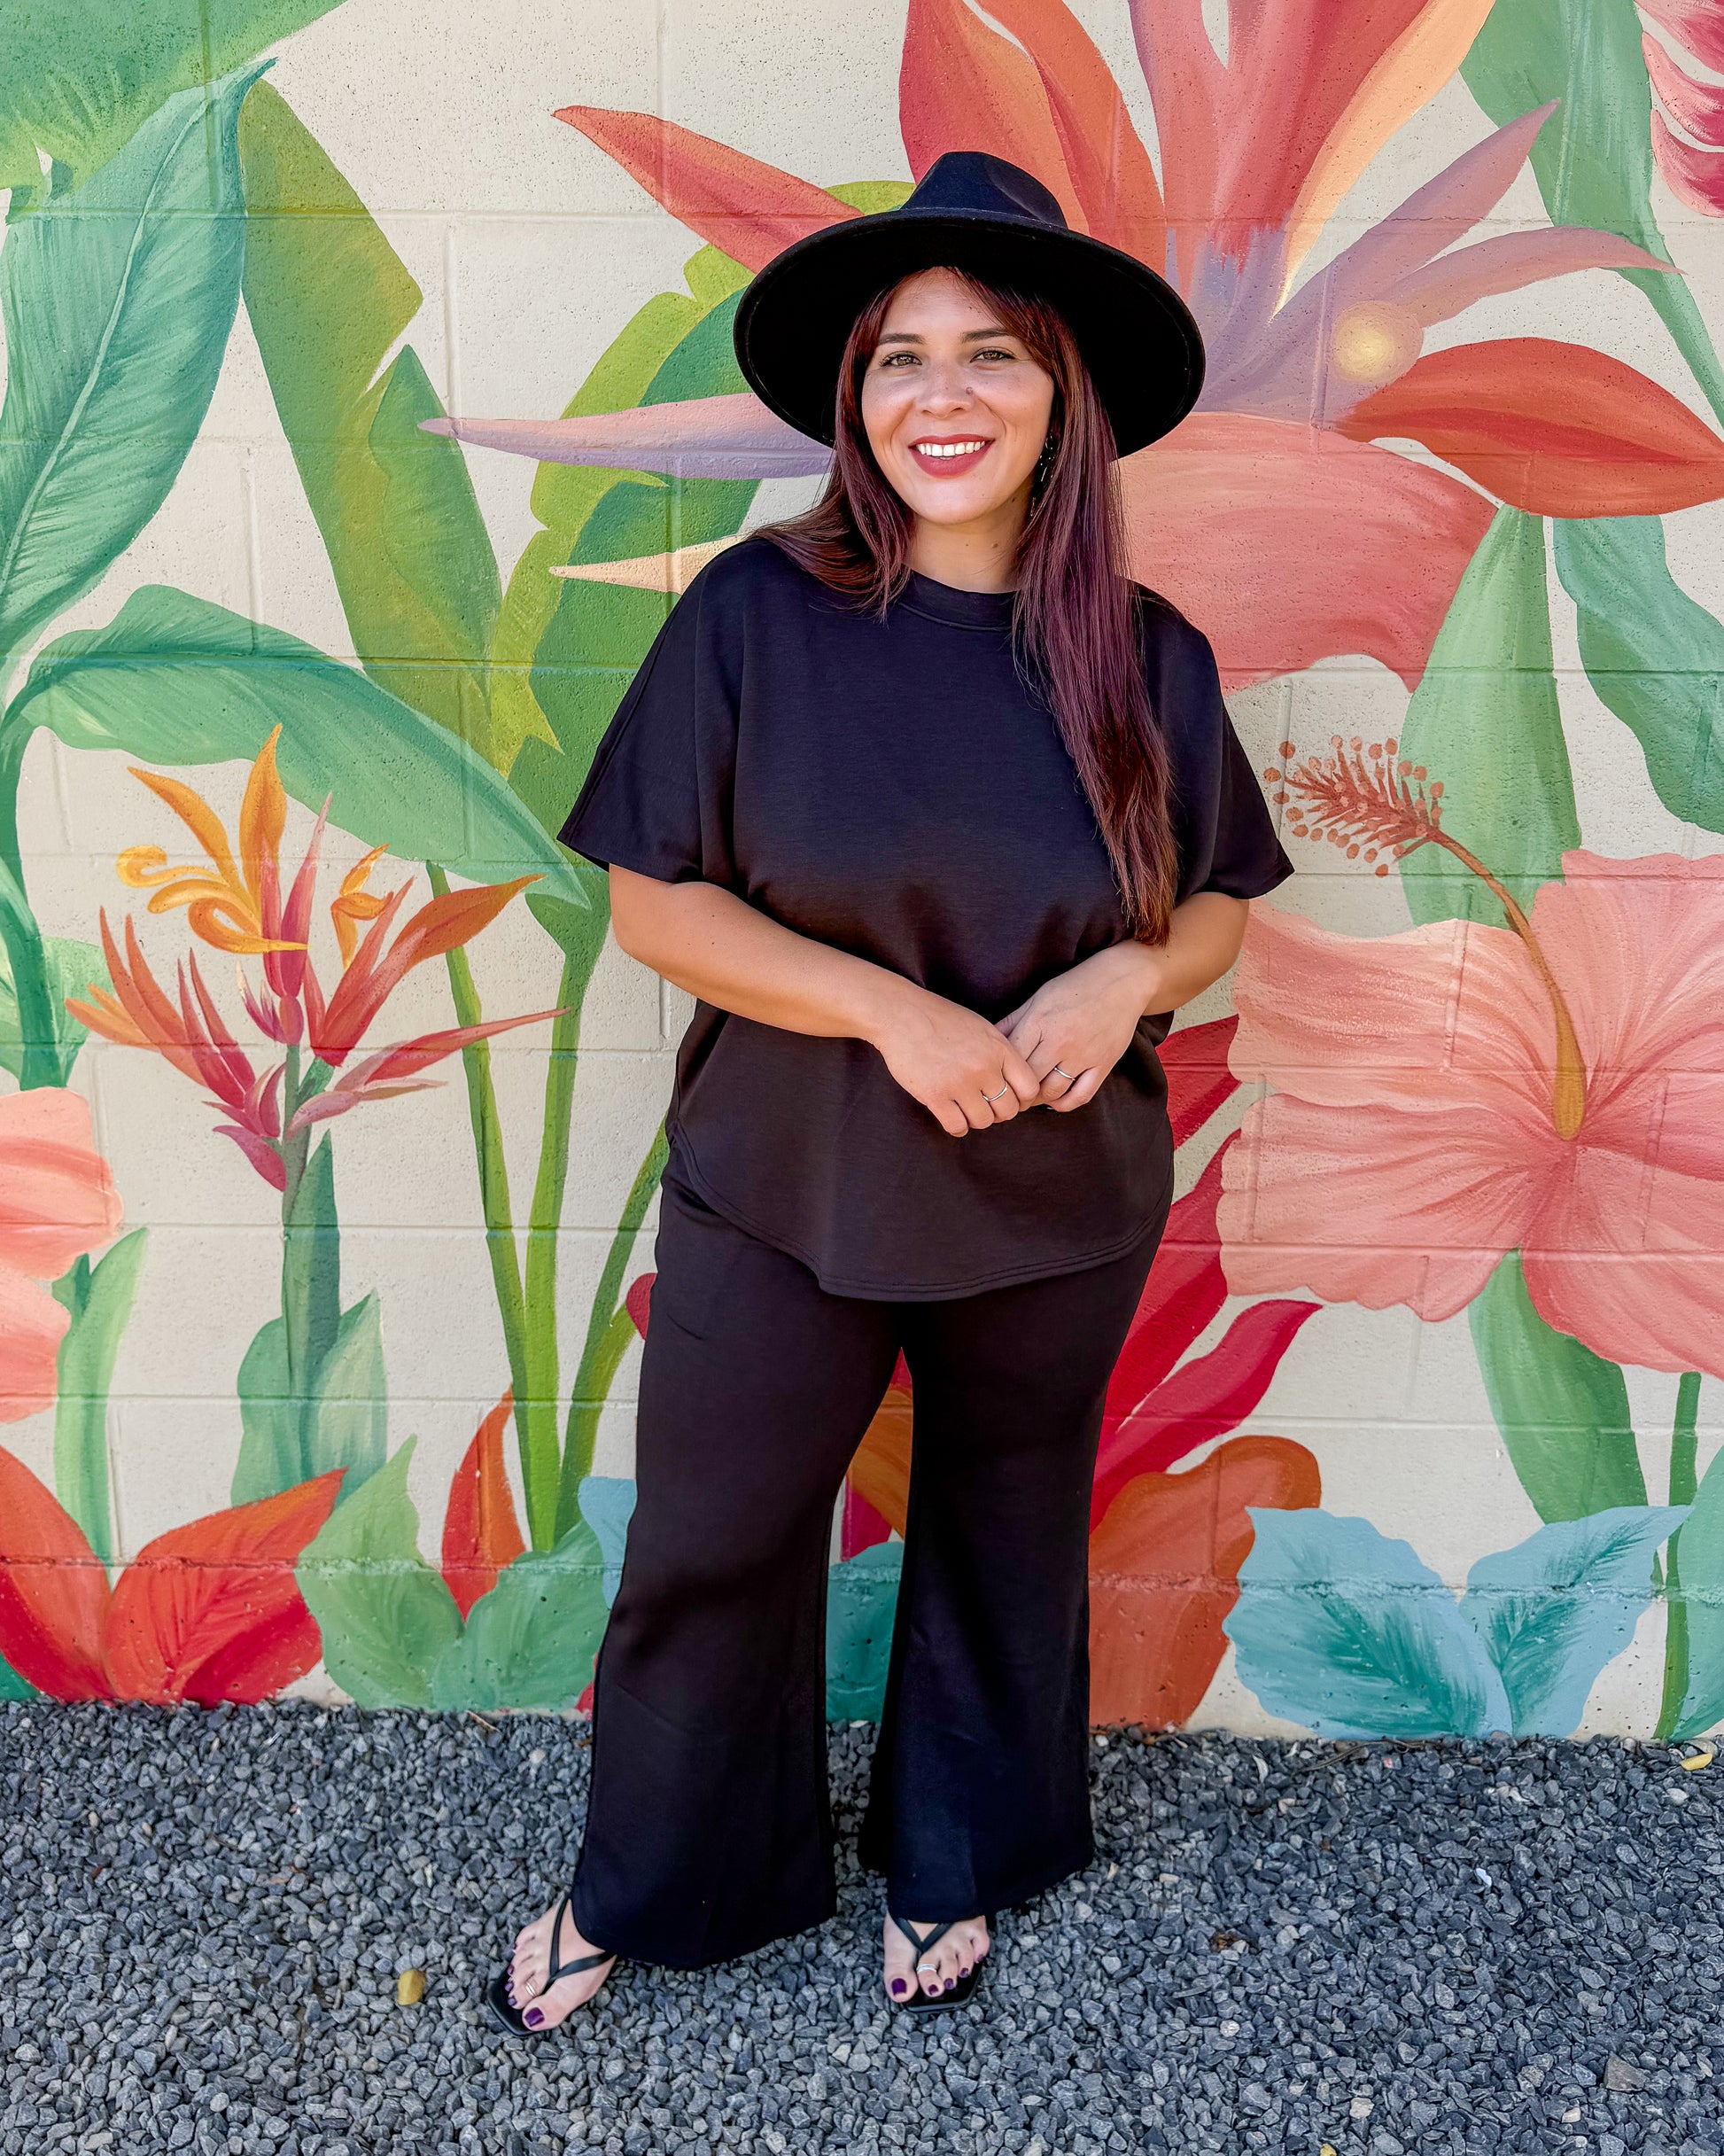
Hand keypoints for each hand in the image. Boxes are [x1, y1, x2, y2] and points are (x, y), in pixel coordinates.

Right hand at [869, 984, 1041, 1136]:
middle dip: (998, 1112)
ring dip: (975, 1119)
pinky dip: (956, 1126)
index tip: (1008, 1098)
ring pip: (983, 1121)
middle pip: (1008, 1110)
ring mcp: (959, 1082)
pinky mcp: (935, 1095)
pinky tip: (950, 1115)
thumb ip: (1000, 1053)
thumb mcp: (981, 1028)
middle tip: (984, 1106)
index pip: (1029, 1088)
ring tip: (964, 1108)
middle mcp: (984, 1067)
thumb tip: (1013, 1082)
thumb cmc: (940, 1019)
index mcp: (999, 1048)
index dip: (1022, 1098)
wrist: (901, 1015)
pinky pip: (957, 1126)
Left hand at [997, 943, 1162, 1111]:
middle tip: (1008, 1095)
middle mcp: (1060, 1041)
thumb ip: (1012, 1021)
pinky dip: (1065, 1104)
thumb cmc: (1075, 986)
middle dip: (1015, 1091)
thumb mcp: (1038, 997)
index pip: (1012, 1059)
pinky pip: (1081, 1095)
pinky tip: (1055, 1101)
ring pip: (1052, 1091)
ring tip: (1029, 1098)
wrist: (1121, 981)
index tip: (995, 1080)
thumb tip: (987, 1040)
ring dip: (1038, 1099)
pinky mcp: (1103, 1064)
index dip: (1000, 1073)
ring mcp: (1084, 1055)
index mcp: (1040, 1022)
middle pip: (1029, 1080)